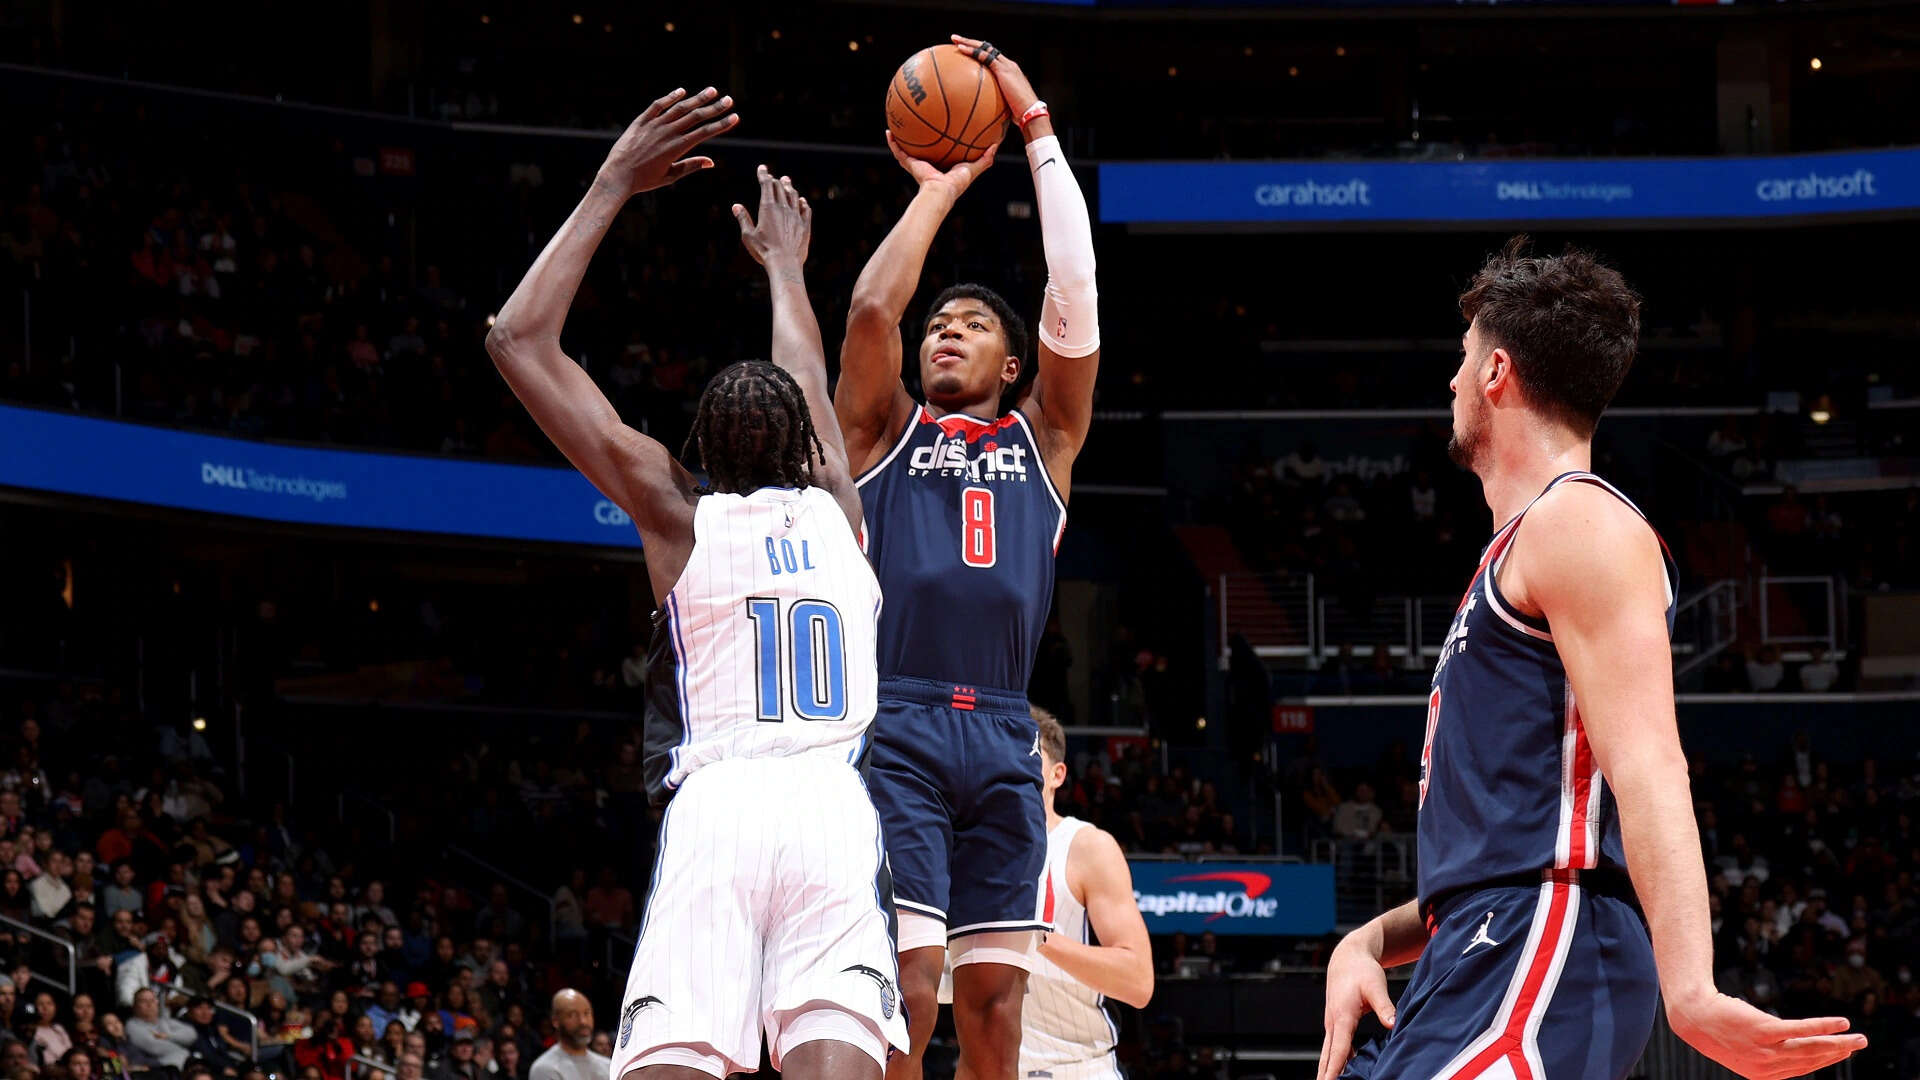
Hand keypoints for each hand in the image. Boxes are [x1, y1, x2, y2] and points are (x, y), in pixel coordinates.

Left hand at [597, 87, 739, 198]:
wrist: (617, 175)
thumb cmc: (644, 180)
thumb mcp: (670, 176)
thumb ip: (691, 166)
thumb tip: (711, 162)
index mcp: (677, 148)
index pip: (705, 133)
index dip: (721, 124)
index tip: (735, 117)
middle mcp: (667, 133)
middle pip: (696, 117)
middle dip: (715, 108)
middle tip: (729, 100)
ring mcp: (654, 125)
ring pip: (680, 108)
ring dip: (697, 98)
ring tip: (712, 91)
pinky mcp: (641, 121)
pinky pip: (658, 105)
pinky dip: (671, 97)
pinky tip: (682, 92)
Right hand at [732, 165, 810, 268]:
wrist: (785, 264)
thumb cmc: (764, 251)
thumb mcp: (748, 236)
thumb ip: (743, 219)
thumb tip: (736, 206)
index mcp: (768, 208)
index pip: (766, 184)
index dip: (764, 174)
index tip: (762, 168)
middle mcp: (783, 208)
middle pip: (780, 188)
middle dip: (775, 180)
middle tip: (773, 177)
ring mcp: (796, 216)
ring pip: (794, 196)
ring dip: (789, 188)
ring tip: (787, 182)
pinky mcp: (805, 225)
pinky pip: (806, 209)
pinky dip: (802, 203)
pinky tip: (802, 201)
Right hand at [885, 130, 999, 198]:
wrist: (940, 191)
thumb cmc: (956, 183)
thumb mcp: (973, 168)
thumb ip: (985, 159)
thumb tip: (996, 145)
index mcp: (941, 166)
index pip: (939, 152)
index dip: (939, 143)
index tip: (938, 131)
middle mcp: (927, 165)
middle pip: (922, 149)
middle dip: (919, 139)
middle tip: (918, 124)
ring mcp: (916, 164)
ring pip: (906, 149)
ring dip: (901, 138)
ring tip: (897, 124)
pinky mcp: (909, 164)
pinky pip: (898, 151)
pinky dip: (892, 142)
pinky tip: (888, 131)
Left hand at [949, 35, 1039, 116]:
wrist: (1030, 112)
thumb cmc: (1019, 114)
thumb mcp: (1004, 106)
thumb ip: (994, 105)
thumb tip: (983, 116)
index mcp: (1009, 71)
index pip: (993, 57)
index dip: (980, 52)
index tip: (967, 50)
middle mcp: (1008, 64)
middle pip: (987, 48)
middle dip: (971, 42)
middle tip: (956, 39)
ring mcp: (1006, 65)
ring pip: (984, 48)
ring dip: (968, 42)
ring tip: (954, 39)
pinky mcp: (1002, 69)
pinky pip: (984, 56)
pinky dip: (972, 51)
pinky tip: (960, 49)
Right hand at [1317, 933, 1395, 1079]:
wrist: (1348, 958)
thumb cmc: (1361, 970)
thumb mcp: (1376, 985)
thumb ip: (1385, 1006)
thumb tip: (1393, 1024)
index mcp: (1342, 1016)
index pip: (1338, 1050)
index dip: (1335, 1069)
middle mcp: (1333, 1022)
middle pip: (1327, 1056)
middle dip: (1325, 1074)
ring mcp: (1333, 1023)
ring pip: (1329, 1052)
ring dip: (1328, 1069)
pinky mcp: (1337, 1023)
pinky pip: (1335, 1046)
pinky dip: (1336, 1060)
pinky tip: (1344, 1071)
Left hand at [1667, 991, 1864, 1079]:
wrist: (1692, 1014)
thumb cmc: (1718, 1026)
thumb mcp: (1743, 1046)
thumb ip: (1767, 1051)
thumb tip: (1788, 1044)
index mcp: (1761, 1075)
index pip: (1801, 1069)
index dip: (1824, 1061)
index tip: (1842, 1052)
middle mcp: (1766, 1067)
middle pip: (1811, 1061)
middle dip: (1839, 1054)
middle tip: (1860, 1045)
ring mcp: (1765, 1050)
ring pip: (1810, 1048)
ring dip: (1839, 1044)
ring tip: (1859, 1038)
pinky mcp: (1763, 1030)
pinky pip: (1801, 1030)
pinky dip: (1823, 1027)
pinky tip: (1840, 1023)